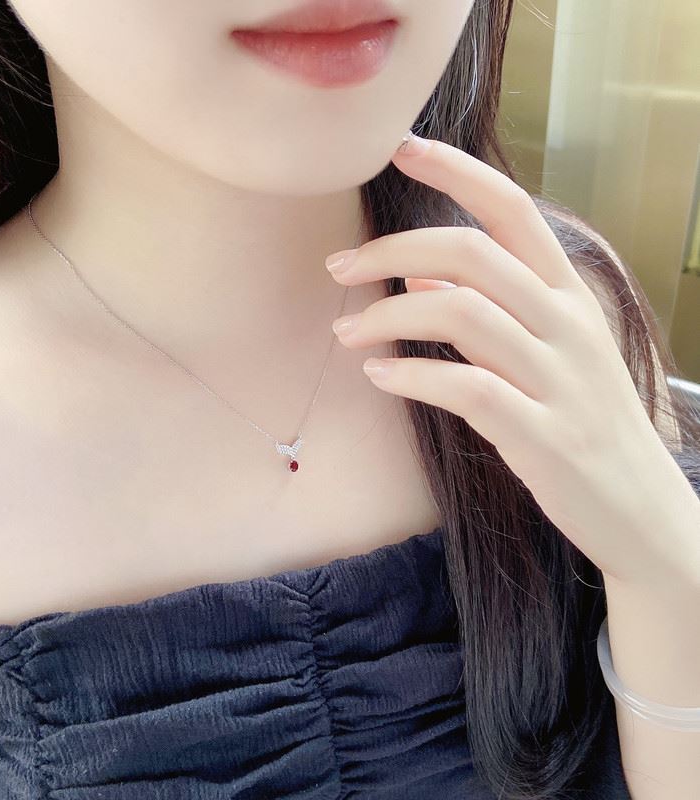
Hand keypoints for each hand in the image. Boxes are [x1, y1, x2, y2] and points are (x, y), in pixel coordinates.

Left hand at [325, 132, 699, 589]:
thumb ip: (492, 307)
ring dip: (387, 317)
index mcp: (570, 295)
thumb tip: (421, 272)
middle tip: (339, 269)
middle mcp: (568, 324)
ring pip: (460, 313)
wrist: (637, 508)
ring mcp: (559, 378)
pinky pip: (465, 388)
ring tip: (348, 334)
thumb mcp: (550, 353)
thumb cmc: (582, 422)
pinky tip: (379, 377)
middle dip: (391, 250)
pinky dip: (410, 376)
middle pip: (471, 252)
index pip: (512, 210)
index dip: (455, 171)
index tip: (399, 149)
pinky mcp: (543, 434)